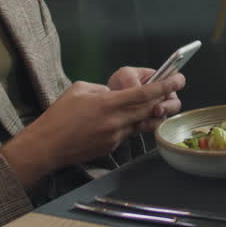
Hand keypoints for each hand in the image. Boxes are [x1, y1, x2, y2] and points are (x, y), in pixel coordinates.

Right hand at [0, 70, 184, 186]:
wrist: (47, 146)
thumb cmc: (59, 115)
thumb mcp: (80, 90)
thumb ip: (103, 89)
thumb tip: (116, 92)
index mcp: (108, 103)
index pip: (144, 94)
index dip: (165, 85)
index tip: (178, 79)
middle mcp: (115, 121)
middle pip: (150, 109)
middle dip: (165, 100)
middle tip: (174, 92)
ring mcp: (115, 136)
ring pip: (142, 123)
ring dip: (151, 114)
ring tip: (156, 105)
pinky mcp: (111, 147)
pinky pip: (127, 134)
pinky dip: (130, 125)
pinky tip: (122, 121)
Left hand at [107, 66, 183, 131]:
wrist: (107, 102)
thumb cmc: (119, 83)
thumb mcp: (124, 75)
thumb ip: (132, 80)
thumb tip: (138, 89)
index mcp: (159, 81)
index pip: (176, 80)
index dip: (175, 84)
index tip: (167, 90)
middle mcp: (161, 97)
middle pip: (174, 103)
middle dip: (167, 107)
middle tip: (157, 110)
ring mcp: (156, 111)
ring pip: (164, 117)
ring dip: (155, 119)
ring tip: (142, 119)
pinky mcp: (148, 122)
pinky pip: (153, 126)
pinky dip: (146, 126)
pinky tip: (137, 124)